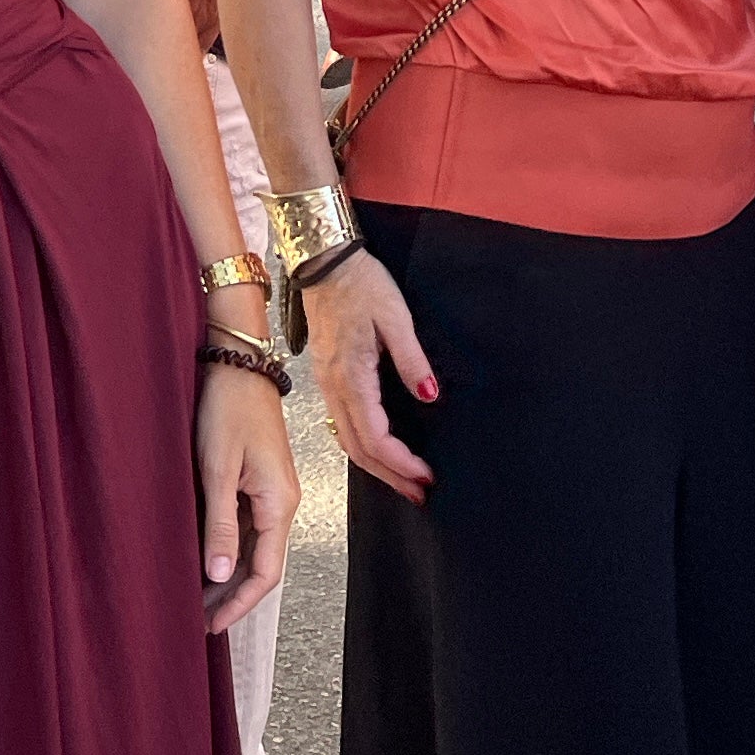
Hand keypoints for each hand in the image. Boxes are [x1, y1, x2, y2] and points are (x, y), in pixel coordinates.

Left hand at [193, 359, 296, 634]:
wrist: (237, 362)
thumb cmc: (227, 408)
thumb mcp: (218, 468)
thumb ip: (220, 523)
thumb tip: (221, 575)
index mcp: (279, 502)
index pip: (266, 572)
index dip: (239, 604)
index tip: (211, 626)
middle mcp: (283, 502)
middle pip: (262, 565)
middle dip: (232, 597)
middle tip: (197, 620)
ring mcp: (272, 491)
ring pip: (254, 548)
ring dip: (228, 575)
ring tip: (196, 597)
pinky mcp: (260, 480)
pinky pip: (248, 526)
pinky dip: (228, 549)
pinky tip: (205, 558)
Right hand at [298, 249, 437, 505]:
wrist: (324, 262)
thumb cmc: (362, 284)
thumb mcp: (396, 316)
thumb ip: (412, 360)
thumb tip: (429, 397)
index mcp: (351, 376)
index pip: (374, 436)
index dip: (400, 462)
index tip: (426, 475)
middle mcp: (334, 388)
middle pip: (358, 450)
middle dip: (390, 476)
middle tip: (419, 492)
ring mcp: (326, 385)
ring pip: (347, 441)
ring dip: (376, 466)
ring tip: (404, 480)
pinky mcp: (327, 378)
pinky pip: (341, 424)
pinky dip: (362, 446)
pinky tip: (379, 450)